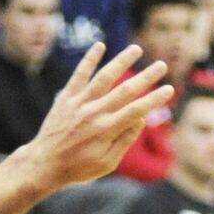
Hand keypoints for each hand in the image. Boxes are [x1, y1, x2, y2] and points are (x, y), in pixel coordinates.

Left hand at [27, 43, 173, 188]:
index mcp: (107, 130)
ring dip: (121, 61)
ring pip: (104, 77)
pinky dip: (89, 60)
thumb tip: (141, 119)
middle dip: (146, 77)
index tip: (169, 89)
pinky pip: (79, 75)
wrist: (44, 163)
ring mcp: (79, 103)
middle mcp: (94, 113)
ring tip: (136, 49)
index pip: (137, 110)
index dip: (155, 99)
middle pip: (125, 90)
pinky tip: (100, 45)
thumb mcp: (107, 163)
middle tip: (161, 65)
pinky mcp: (66, 98)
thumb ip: (125, 140)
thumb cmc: (79, 168)